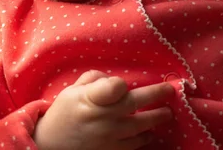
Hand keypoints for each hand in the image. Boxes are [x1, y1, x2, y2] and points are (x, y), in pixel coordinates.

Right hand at [33, 70, 173, 149]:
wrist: (51, 145)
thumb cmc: (64, 113)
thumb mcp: (72, 90)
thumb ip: (95, 79)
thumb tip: (117, 80)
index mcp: (89, 99)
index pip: (112, 88)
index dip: (120, 84)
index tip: (125, 83)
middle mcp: (101, 117)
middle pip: (134, 102)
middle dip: (156, 95)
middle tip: (171, 91)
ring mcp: (108, 136)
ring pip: (141, 125)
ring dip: (157, 118)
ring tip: (167, 113)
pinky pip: (135, 144)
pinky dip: (145, 137)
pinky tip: (151, 132)